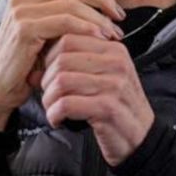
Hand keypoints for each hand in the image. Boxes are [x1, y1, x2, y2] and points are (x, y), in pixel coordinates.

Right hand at [0, 0, 125, 130]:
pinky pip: (65, 21)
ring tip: (114, 32)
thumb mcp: (46, 31)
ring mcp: (22, 11)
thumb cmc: (26, 63)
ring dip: (99, 16)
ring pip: (73, 2)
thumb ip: (63, 13)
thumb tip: (101, 2)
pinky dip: (87, 27)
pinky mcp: (25, 29)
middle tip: (119, 14)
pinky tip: (100, 37)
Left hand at [40, 34, 154, 165]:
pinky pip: (66, 104)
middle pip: (62, 59)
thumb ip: (73, 68)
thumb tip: (34, 69)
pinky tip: (58, 120)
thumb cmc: (118, 107)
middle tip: (50, 95)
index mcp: (114, 50)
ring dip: (49, 99)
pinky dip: (54, 114)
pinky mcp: (108, 108)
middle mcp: (116, 63)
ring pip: (62, 81)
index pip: (69, 39)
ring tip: (53, 109)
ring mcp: (114, 84)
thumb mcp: (101, 79)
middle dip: (47, 79)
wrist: (142, 137)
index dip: (49, 57)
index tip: (49, 74)